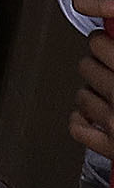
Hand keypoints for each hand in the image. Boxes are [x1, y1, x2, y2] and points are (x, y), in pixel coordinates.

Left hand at [76, 31, 113, 156]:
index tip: (105, 42)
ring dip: (92, 94)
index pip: (100, 43)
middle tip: (108, 70)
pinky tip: (93, 120)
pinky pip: (78, 128)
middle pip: (86, 67)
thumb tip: (113, 40)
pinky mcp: (110, 148)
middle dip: (96, 66)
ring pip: (81, 95)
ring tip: (107, 97)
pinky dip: (82, 122)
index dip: (101, 41)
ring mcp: (113, 123)